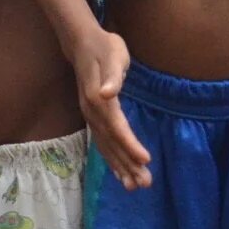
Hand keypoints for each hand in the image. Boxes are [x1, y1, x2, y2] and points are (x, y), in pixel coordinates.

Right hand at [73, 28, 151, 189]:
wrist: (82, 43)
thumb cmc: (104, 47)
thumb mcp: (113, 54)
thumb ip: (112, 76)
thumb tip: (107, 93)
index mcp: (98, 98)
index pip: (116, 126)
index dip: (129, 144)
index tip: (145, 160)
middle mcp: (92, 111)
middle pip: (110, 142)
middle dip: (127, 163)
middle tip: (144, 183)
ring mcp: (90, 115)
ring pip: (105, 146)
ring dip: (119, 166)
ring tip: (134, 185)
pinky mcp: (93, 117)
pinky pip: (102, 142)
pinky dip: (111, 159)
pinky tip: (120, 172)